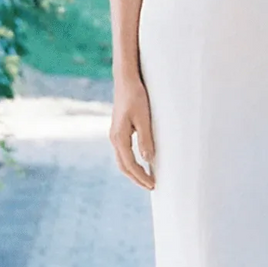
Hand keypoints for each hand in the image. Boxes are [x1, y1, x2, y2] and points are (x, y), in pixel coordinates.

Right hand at [110, 74, 155, 189]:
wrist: (125, 80)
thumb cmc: (136, 96)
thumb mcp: (144, 118)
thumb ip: (145, 139)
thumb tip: (148, 159)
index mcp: (119, 137)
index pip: (130, 164)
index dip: (141, 177)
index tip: (153, 185)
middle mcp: (114, 138)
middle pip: (123, 166)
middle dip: (136, 178)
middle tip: (151, 186)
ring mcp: (115, 134)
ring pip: (122, 160)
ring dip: (133, 171)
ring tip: (147, 178)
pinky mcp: (119, 130)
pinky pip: (123, 152)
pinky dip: (131, 162)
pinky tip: (141, 162)